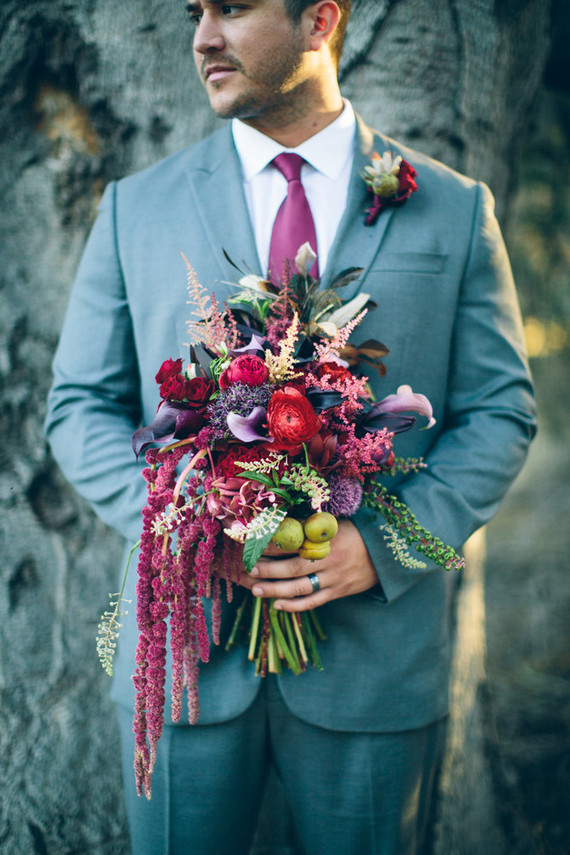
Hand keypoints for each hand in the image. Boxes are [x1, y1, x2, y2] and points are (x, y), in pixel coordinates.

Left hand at [232, 519, 377, 611]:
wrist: (385, 554)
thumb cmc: (354, 534)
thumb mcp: (334, 525)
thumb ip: (311, 529)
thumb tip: (280, 527)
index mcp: (327, 539)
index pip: (296, 543)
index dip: (274, 545)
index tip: (255, 545)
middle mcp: (330, 560)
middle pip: (294, 568)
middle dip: (270, 569)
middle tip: (251, 568)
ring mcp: (334, 578)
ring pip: (301, 588)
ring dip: (276, 590)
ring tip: (256, 589)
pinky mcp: (338, 592)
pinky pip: (313, 602)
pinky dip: (294, 606)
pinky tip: (277, 605)